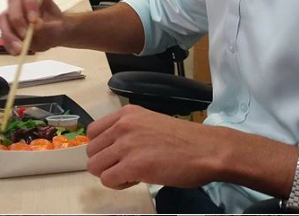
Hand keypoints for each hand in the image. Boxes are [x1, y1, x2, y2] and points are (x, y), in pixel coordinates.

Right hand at [0, 0, 63, 54]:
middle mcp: (22, 0)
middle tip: (25, 34)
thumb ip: (49, 27)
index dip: (30, 1)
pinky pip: (1, 34)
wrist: (53, 37)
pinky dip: (8, 44)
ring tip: (20, 48)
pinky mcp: (6, 27)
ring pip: (2, 18)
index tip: (34, 19)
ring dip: (9, 34)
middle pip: (13, 1)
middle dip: (17, 19)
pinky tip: (17, 51)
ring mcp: (12, 13)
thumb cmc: (57, 27)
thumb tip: (36, 25)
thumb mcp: (59, 28)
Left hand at [86, 104, 236, 189]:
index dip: (103, 147)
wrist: (206, 149)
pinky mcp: (133, 165)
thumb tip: (111, 147)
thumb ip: (129, 130)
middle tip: (126, 166)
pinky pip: (107, 180)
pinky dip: (119, 184)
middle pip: (92, 151)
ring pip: (95, 166)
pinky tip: (137, 179)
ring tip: (131, 173)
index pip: (93, 131)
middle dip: (106, 162)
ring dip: (110, 174)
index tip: (117, 153)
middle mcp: (123, 125)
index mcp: (127, 113)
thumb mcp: (150, 123)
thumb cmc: (183, 139)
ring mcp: (127, 144)